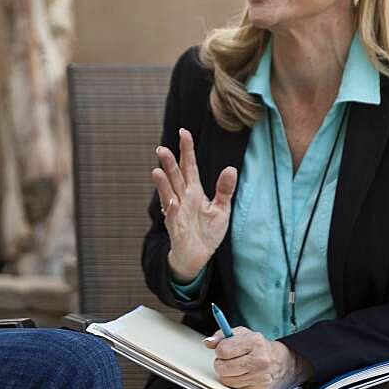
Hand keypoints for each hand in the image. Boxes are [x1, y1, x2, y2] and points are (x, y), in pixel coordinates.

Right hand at [153, 128, 236, 281]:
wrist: (197, 256)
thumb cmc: (207, 231)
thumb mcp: (221, 209)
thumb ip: (224, 190)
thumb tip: (231, 168)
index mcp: (194, 191)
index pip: (189, 166)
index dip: (186, 149)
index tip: (183, 131)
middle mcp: (183, 198)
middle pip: (175, 176)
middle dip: (169, 163)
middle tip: (162, 148)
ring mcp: (177, 212)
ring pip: (169, 193)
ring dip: (163, 183)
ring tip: (157, 170)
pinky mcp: (176, 227)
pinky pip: (173, 217)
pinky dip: (171, 209)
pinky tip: (171, 201)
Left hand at [204, 327, 308, 388]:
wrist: (285, 363)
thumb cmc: (260, 347)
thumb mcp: (243, 334)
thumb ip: (223, 335)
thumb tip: (208, 342)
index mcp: (255, 342)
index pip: (223, 350)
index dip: (220, 350)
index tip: (224, 349)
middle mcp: (260, 361)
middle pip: (222, 368)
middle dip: (222, 363)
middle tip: (230, 360)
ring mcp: (261, 378)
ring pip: (227, 380)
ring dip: (229, 374)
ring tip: (239, 367)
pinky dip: (238, 383)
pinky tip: (246, 376)